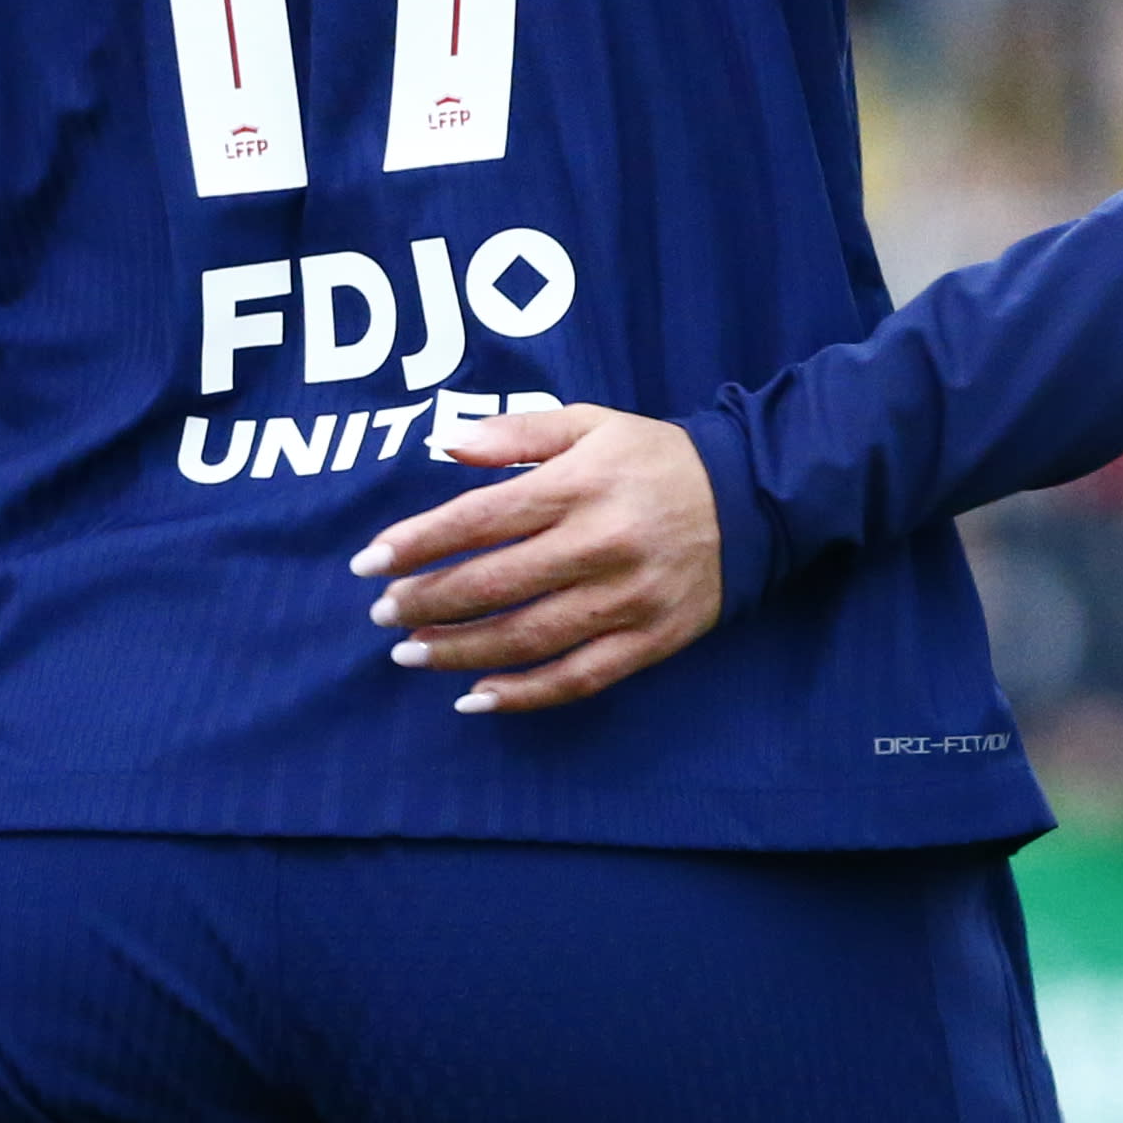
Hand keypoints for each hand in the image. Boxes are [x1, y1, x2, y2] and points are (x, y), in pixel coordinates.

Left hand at [352, 406, 723, 716]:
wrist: (754, 497)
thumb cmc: (656, 458)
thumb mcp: (592, 424)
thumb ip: (517, 434)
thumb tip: (445, 446)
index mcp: (583, 484)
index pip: (480, 519)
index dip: (417, 544)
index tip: (367, 563)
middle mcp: (602, 543)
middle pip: (494, 584)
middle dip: (426, 602)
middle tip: (383, 614)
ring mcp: (628, 597)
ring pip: (527, 638)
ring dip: (459, 652)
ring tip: (412, 654)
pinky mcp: (651, 639)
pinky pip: (577, 677)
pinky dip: (522, 695)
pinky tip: (475, 698)